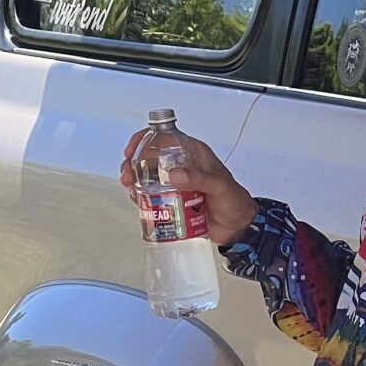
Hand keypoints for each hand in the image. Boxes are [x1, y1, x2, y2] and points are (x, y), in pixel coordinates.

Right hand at [119, 128, 258, 246]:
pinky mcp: (171, 201)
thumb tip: (173, 175)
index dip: (144, 140)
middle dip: (133, 165)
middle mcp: (181, 165)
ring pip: (147, 177)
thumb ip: (199, 178)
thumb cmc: (235, 202)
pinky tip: (140, 203)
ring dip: (135, 182)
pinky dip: (142, 198)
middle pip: (149, 157)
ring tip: (132, 192)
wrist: (238, 228)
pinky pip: (152, 196)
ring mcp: (174, 184)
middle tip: (127, 178)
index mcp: (192, 154)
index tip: (132, 152)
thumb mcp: (220, 186)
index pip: (163, 137)